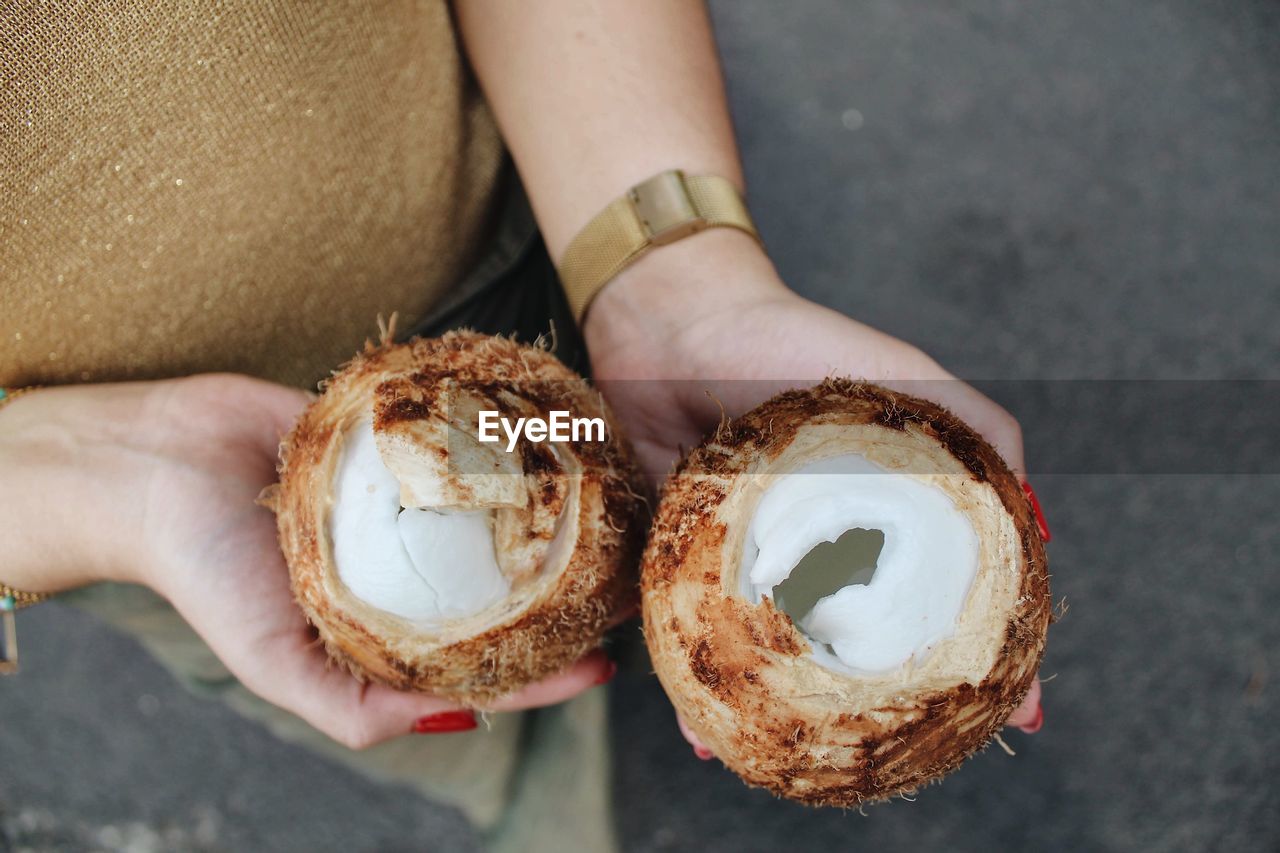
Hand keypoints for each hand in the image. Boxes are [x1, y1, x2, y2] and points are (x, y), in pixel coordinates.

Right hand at [1, 376, 612, 749]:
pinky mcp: (398, 439)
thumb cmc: (203, 571)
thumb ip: (356, 709)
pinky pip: (463, 445)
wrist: (151, 462)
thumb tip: (468, 718)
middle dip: (567, 596)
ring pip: (495, 515)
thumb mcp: (275, 664)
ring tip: (613, 522)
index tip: (605, 664)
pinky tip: (556, 452)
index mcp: (381, 626)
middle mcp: (403, 566)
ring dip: (552, 521)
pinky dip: (505, 450)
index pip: (481, 661)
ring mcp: (406, 501)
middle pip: (502, 588)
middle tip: (628, 588)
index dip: (545, 671)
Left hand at [583, 229, 1044, 756]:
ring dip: (776, 715)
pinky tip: (699, 729)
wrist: (675, 322)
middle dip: (872, 709)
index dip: (984, 656)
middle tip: (893, 755)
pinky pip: (689, 634)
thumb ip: (977, 429)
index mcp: (872, 517)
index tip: (1020, 714)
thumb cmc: (792, 342)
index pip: (938, 597)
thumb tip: (1038, 524)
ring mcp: (747, 560)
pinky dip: (693, 684)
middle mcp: (813, 547)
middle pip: (851, 644)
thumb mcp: (904, 378)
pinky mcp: (678, 559)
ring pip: (769, 656)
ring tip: (782, 757)